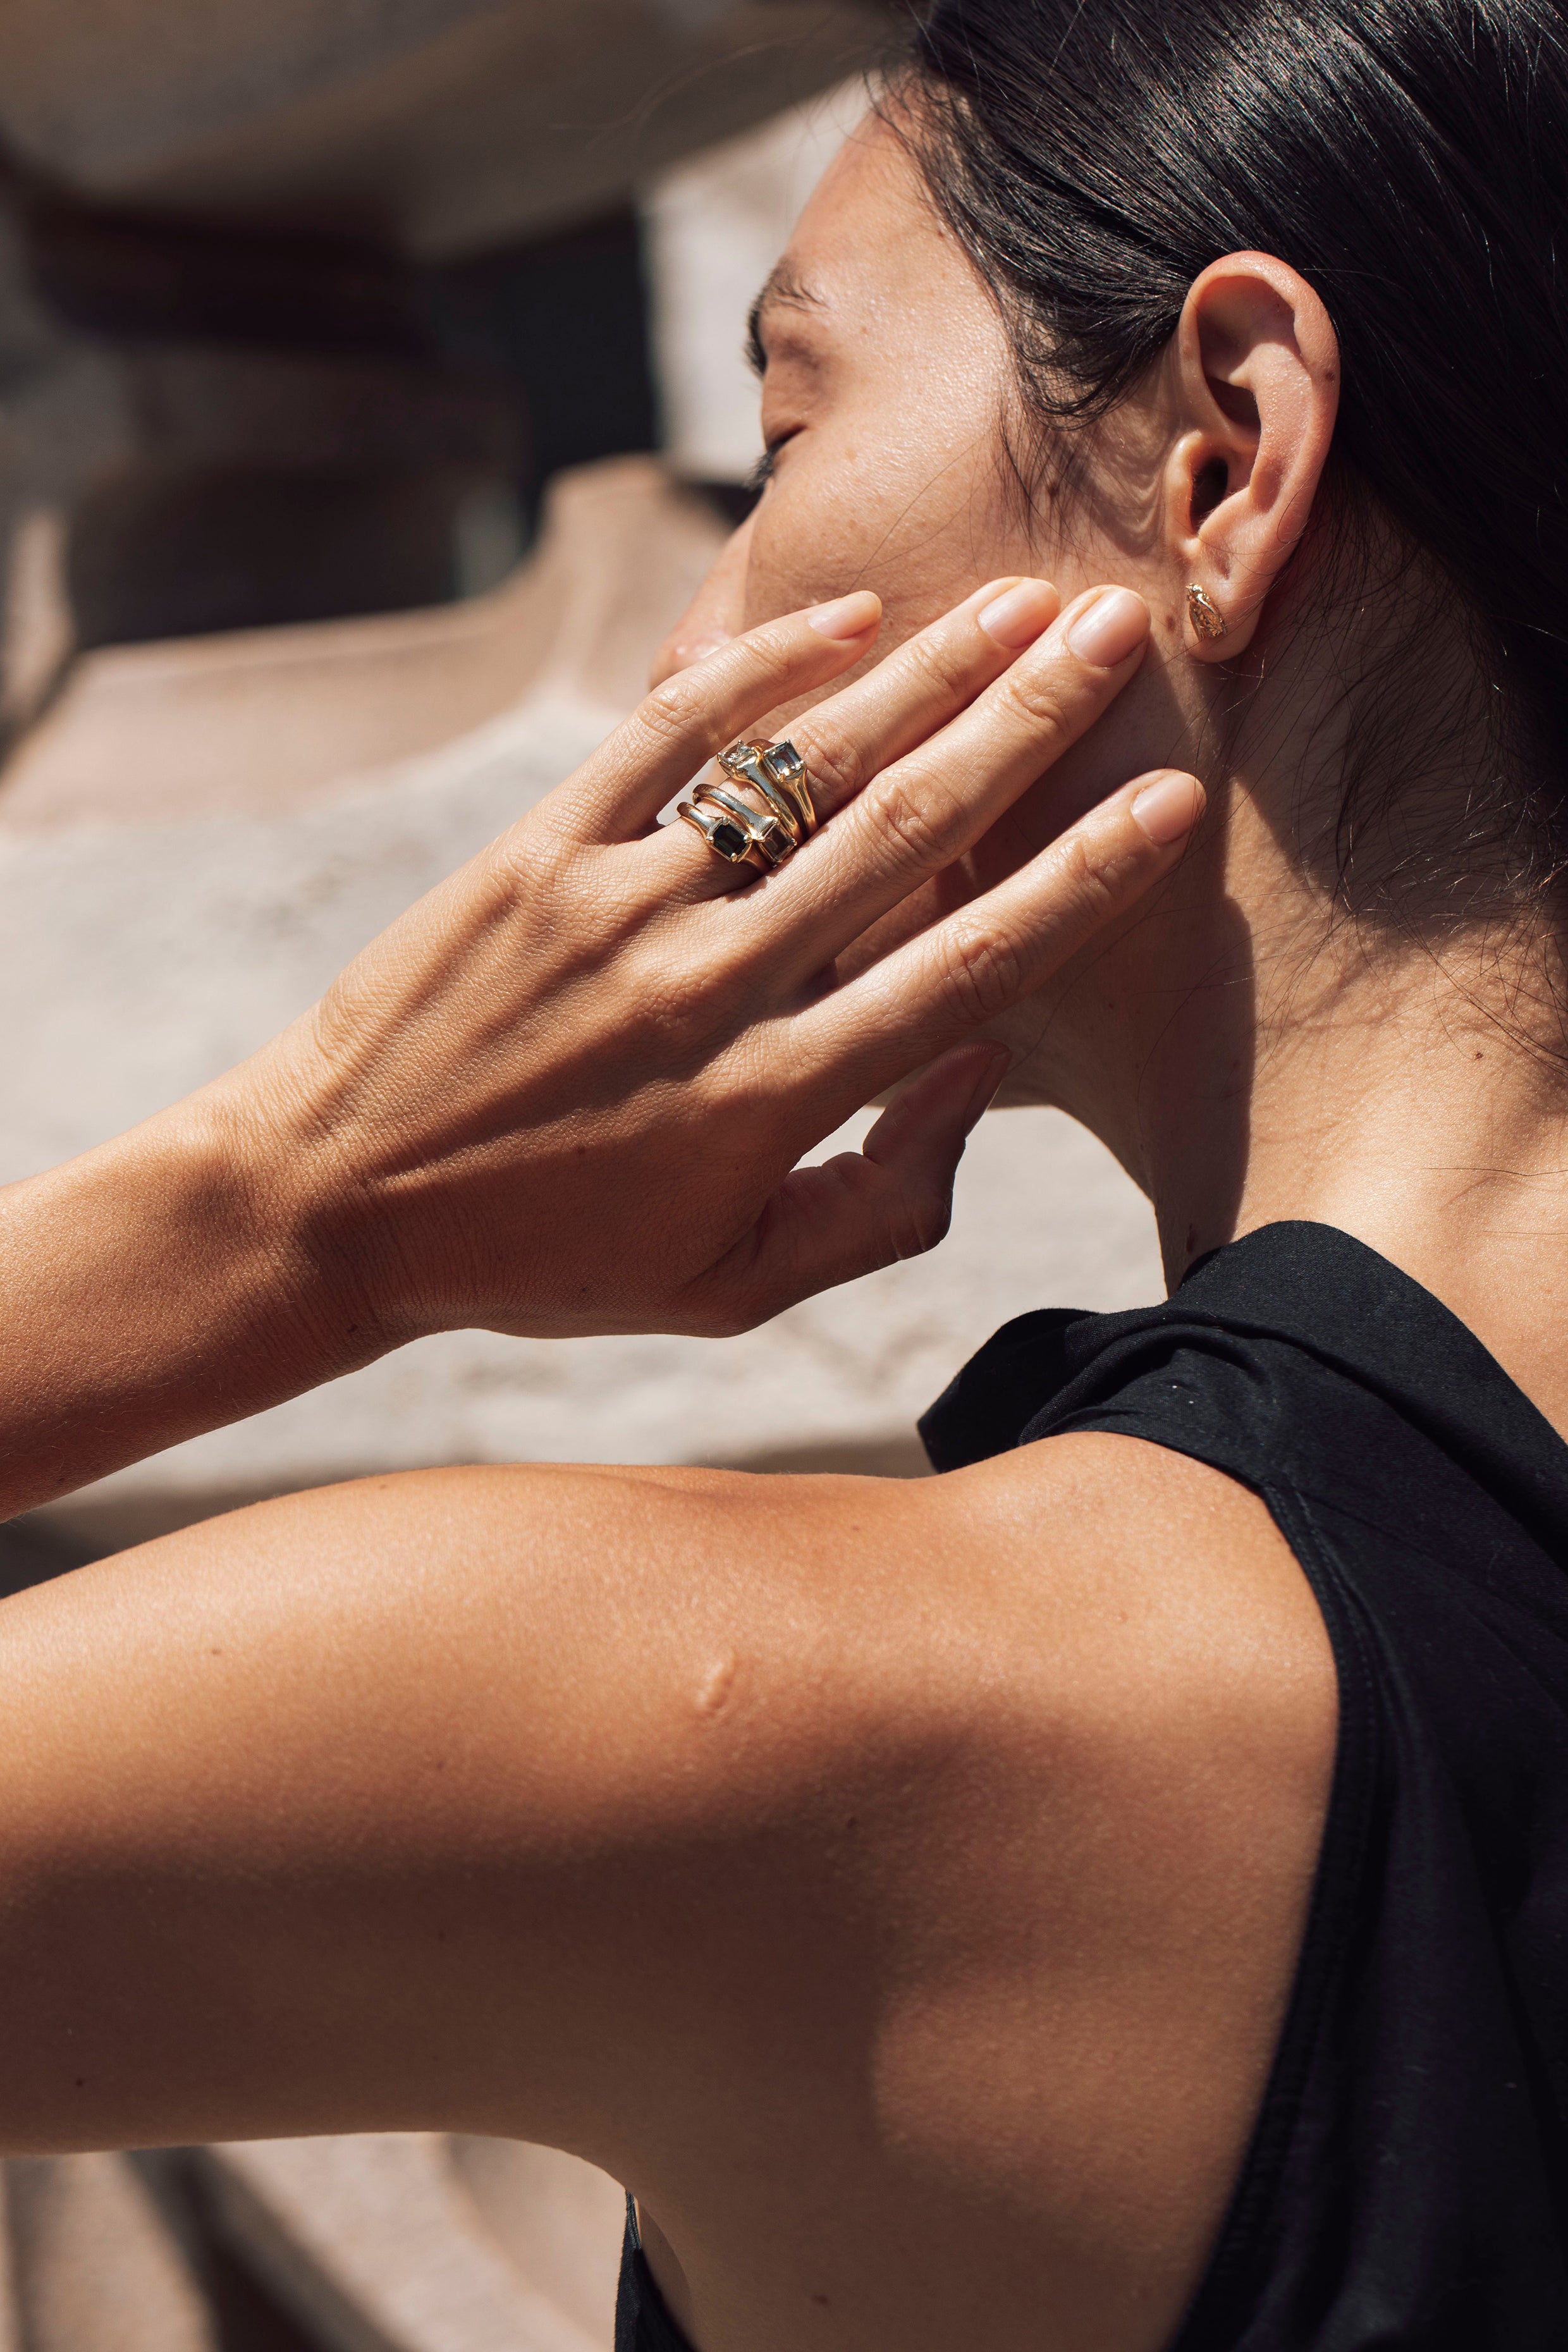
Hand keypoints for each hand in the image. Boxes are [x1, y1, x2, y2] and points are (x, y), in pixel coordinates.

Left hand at [238, 576, 1199, 1343]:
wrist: (331, 1201)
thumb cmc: (548, 1257)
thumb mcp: (728, 1285)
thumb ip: (878, 1204)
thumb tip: (979, 1074)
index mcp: (768, 1103)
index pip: (962, 975)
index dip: (1075, 885)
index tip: (1166, 806)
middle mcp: (705, 990)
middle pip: (901, 837)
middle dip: (1025, 727)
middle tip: (1120, 636)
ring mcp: (616, 908)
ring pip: (798, 771)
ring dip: (922, 678)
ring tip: (1021, 608)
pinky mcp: (534, 854)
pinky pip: (663, 741)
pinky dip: (757, 672)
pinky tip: (847, 621)